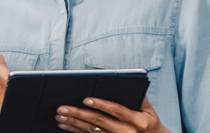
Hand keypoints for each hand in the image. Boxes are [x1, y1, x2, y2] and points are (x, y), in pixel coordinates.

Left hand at [55, 97, 170, 132]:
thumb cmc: (150, 123)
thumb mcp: (150, 111)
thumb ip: (140, 97)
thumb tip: (127, 81)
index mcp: (138, 121)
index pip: (117, 111)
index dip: (101, 105)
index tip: (86, 99)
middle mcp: (126, 132)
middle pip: (99, 122)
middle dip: (79, 114)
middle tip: (62, 108)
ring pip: (91, 131)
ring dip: (73, 123)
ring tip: (60, 116)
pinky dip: (75, 130)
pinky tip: (65, 125)